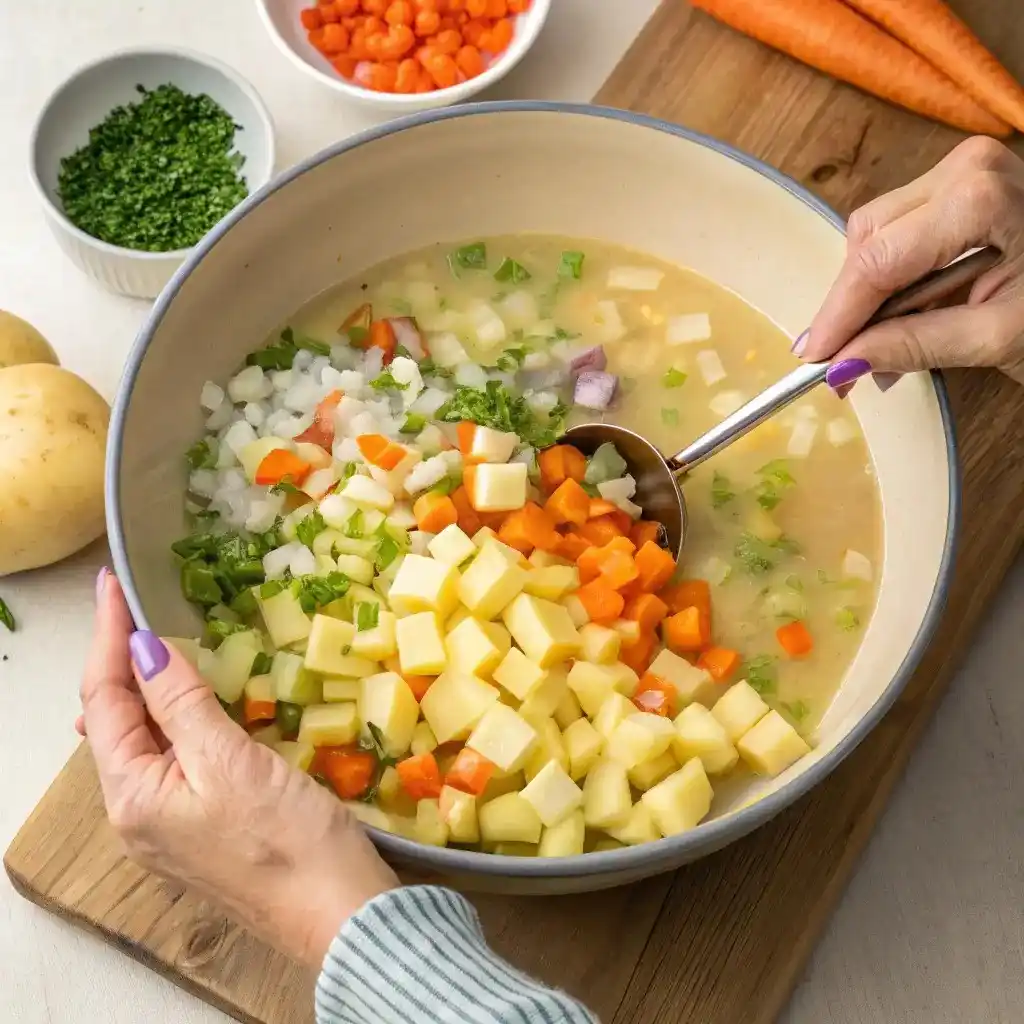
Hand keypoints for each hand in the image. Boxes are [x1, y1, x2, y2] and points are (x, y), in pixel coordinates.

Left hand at [80, 570, 397, 968]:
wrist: (338, 913)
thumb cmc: (285, 839)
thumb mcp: (229, 760)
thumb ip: (181, 702)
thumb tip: (141, 648)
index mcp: (133, 796)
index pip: (104, 700)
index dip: (108, 637)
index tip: (114, 584)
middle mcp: (137, 814)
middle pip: (114, 722)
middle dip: (117, 662)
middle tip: (131, 606)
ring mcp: (168, 825)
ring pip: (142, 741)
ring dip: (144, 690)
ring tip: (146, 644)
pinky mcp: (202, 827)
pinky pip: (172, 760)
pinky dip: (174, 720)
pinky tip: (187, 706)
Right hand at [797, 137, 1023, 386]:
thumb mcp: (999, 337)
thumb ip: (916, 345)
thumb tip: (844, 364)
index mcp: (977, 198)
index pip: (877, 262)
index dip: (837, 316)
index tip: (812, 361)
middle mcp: (963, 166)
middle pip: (868, 240)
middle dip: (853, 304)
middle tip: (847, 364)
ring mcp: (963, 167)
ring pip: (876, 233)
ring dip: (871, 292)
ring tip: (884, 344)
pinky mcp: (963, 181)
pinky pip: (901, 228)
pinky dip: (895, 277)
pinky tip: (907, 314)